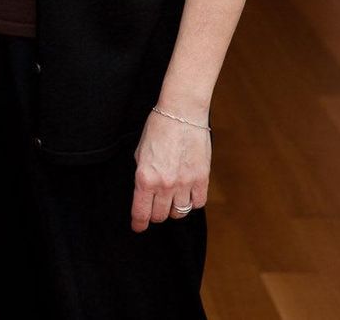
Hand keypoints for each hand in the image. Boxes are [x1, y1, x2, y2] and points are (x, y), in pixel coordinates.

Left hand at [130, 107, 209, 232]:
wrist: (181, 113)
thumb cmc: (158, 127)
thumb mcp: (140, 152)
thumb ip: (143, 174)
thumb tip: (144, 192)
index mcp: (145, 177)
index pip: (141, 212)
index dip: (139, 223)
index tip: (138, 227)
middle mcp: (164, 184)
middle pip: (160, 216)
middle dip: (155, 214)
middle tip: (155, 208)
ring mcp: (184, 183)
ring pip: (179, 213)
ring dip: (174, 209)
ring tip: (172, 199)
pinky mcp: (201, 179)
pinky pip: (198, 203)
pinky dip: (192, 202)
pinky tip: (188, 193)